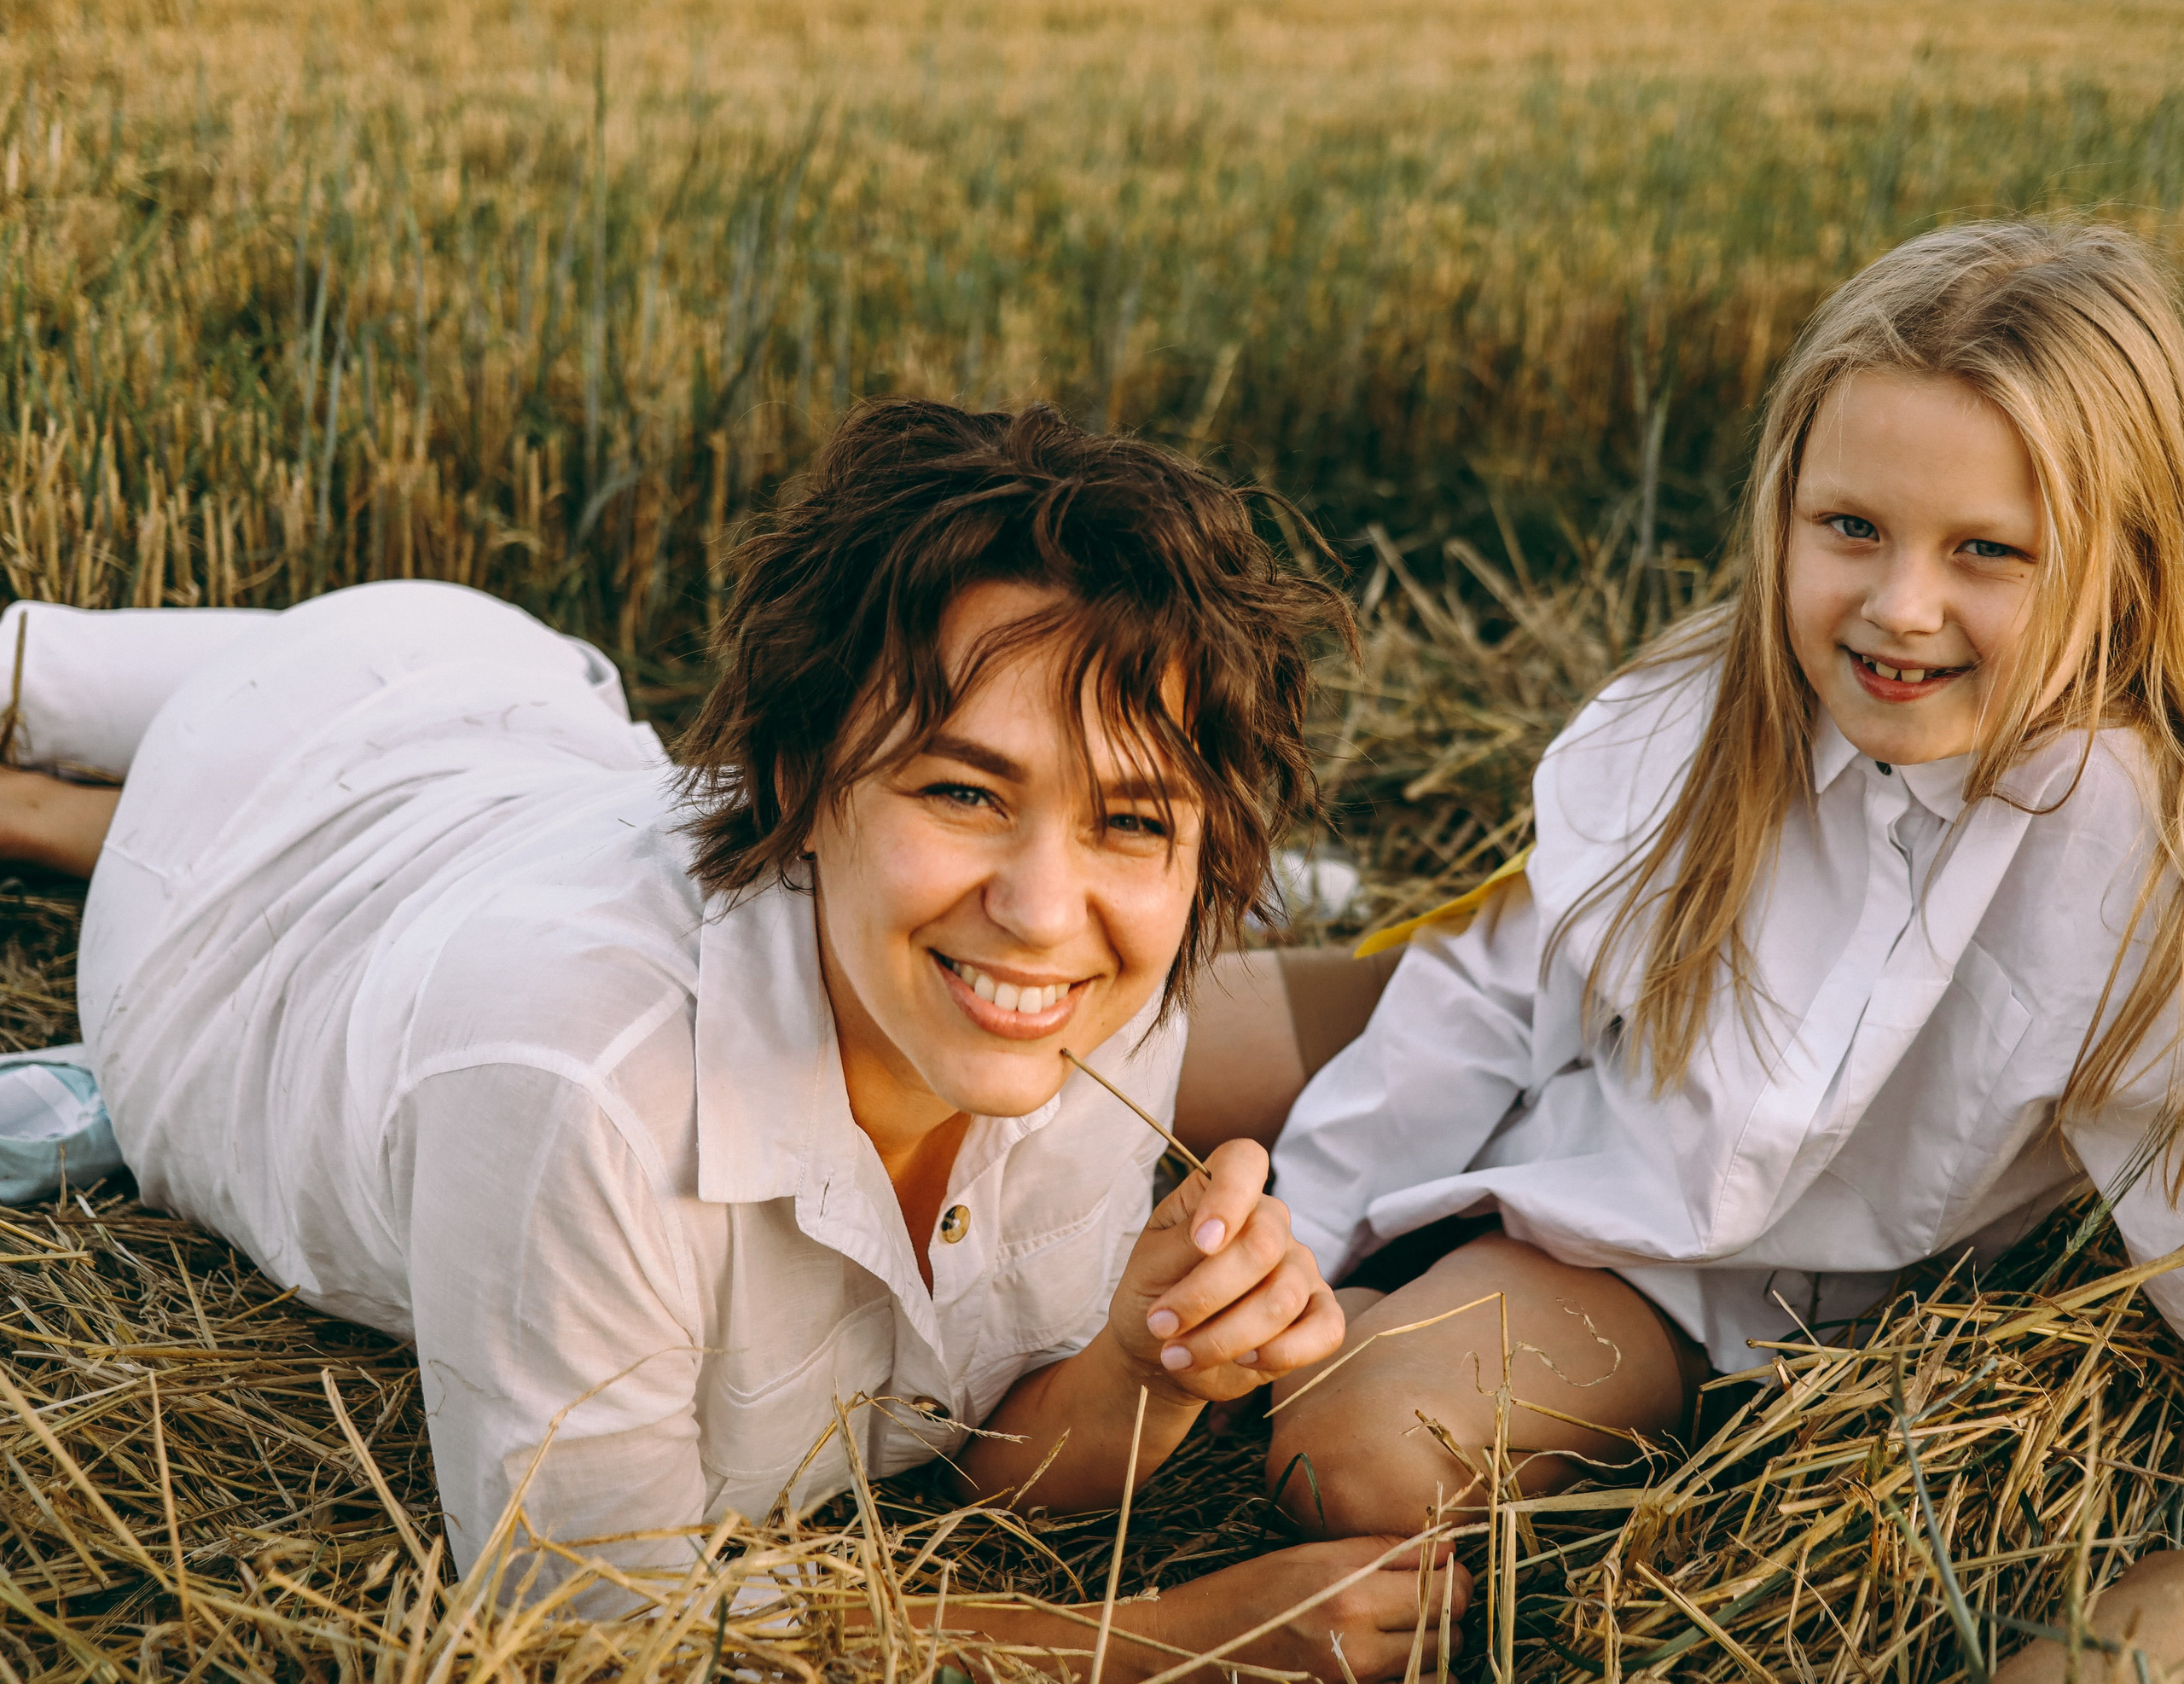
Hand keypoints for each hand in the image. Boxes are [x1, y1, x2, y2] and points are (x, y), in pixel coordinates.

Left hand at [1110, 1138, 1342, 1401]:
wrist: (1160, 1350)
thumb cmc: (1154, 1292)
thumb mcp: (1150, 1263)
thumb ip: (1183, 1244)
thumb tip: (1214, 1238)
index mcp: (1225, 1192)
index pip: (1244, 1162)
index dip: (1229, 1196)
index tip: (1202, 1243)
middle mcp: (1270, 1223)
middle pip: (1261, 1246)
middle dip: (1205, 1295)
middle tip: (1161, 1324)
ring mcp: (1300, 1268)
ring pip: (1283, 1299)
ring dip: (1224, 1337)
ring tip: (1179, 1354)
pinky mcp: (1319, 1314)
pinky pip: (1325, 1331)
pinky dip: (1281, 1353)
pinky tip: (1244, 1361)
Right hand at [1141, 1537, 1468, 1683]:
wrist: (1194, 1647)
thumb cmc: (1248, 1592)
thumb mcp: (1310, 1555)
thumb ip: (1382, 1550)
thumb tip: (1447, 1548)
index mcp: (1349, 1590)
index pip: (1443, 1587)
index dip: (1457, 1578)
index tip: (1449, 1571)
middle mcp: (1356, 1641)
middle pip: (1447, 1629)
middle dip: (1451, 1613)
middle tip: (1434, 1600)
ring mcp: (1354, 1683)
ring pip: (1439, 1671)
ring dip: (1439, 1651)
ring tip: (1416, 1633)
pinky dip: (1417, 1679)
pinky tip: (1398, 1663)